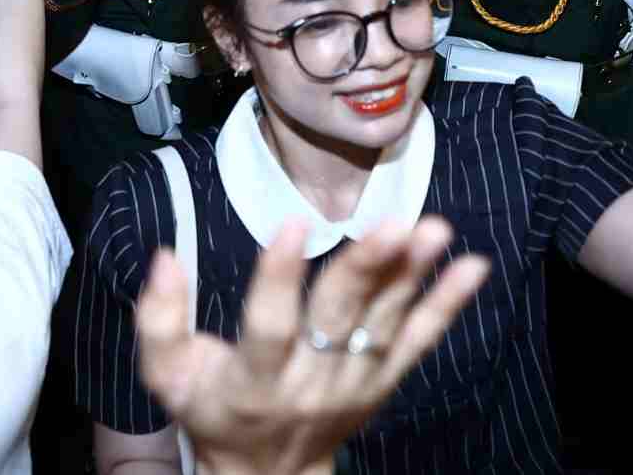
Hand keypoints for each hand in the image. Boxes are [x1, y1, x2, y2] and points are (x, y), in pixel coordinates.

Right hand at [137, 215, 489, 474]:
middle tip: (392, 223)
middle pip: (339, 321)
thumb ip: (159, 319)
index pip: (267, 328)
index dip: (277, 278)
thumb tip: (164, 255)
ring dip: (413, 276)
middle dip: (366, 270)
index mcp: (253, 381)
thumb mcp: (168, 375)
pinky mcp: (383, 382)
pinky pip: (420, 342)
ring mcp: (354, 384)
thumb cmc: (212, 409)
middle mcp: (309, 384)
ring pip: (385, 326)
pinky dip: (448, 305)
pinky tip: (473, 267)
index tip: (291, 225)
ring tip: (434, 230)